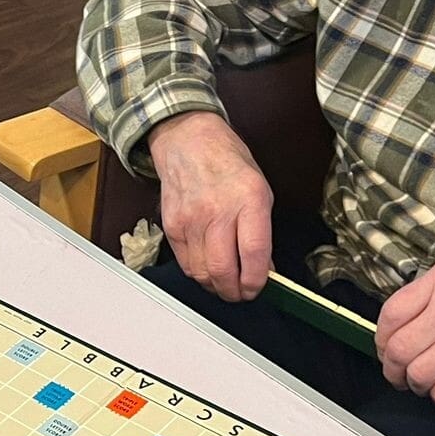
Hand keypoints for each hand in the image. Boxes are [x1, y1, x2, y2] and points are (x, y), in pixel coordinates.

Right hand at [148, 111, 273, 301]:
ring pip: (202, 273)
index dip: (257, 281)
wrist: (188, 141)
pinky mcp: (172, 226)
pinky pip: (185, 264)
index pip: (253, 254)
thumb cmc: (227, 162)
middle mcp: (218, 211)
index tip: (259, 288)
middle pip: (223, 271)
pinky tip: (207, 268)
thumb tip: (262, 268)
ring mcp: (191, 220)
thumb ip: (261, 231)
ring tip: (225, 284)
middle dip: (235, 292)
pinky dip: (198, 273)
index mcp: (248, 199)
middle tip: (242, 294)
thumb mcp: (259, 190)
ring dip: (216, 286)